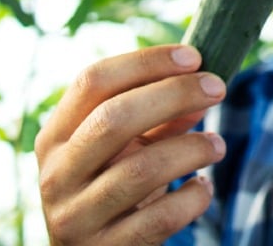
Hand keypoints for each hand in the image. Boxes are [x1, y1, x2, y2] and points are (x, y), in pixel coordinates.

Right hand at [35, 45, 226, 243]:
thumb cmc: (112, 192)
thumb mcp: (122, 151)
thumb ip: (156, 118)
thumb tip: (202, 84)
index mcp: (54, 138)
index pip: (92, 82)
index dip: (146, 62)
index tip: (194, 56)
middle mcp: (56, 175)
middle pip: (114, 118)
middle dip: (175, 94)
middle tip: (218, 88)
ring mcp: (77, 217)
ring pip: (140, 170)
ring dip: (191, 149)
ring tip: (217, 145)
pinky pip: (161, 217)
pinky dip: (193, 198)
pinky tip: (202, 188)